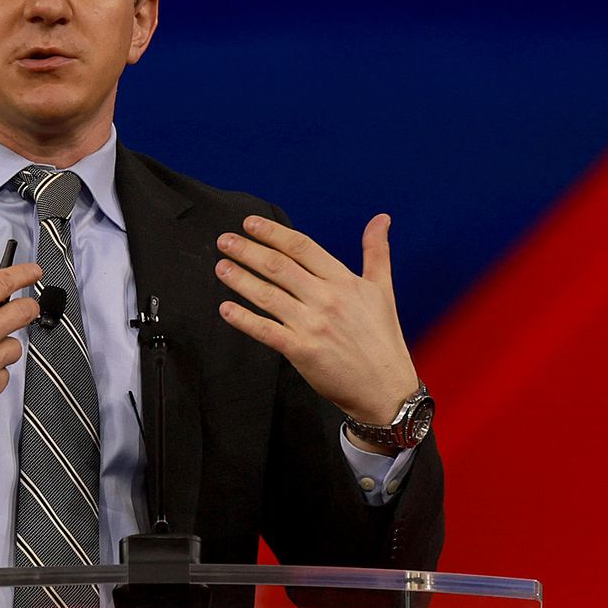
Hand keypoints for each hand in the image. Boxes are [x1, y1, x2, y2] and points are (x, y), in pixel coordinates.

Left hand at [215, 214, 420, 425]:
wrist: (386, 389)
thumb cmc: (383, 340)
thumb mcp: (383, 290)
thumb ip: (377, 251)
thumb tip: (381, 218)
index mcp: (344, 281)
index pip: (302, 248)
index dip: (273, 233)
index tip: (251, 224)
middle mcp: (327, 299)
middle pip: (279, 267)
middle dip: (248, 250)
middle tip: (225, 241)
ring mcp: (313, 325)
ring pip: (268, 295)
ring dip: (240, 279)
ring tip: (221, 267)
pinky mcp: (302, 351)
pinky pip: (266, 331)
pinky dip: (244, 319)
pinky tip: (226, 309)